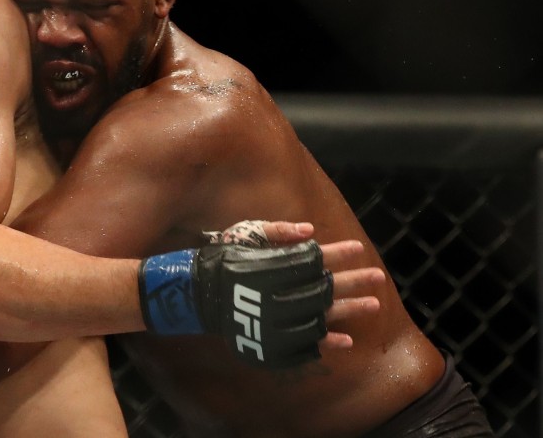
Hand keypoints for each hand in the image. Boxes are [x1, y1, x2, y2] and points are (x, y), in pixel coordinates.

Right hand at [209, 222, 383, 350]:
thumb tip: (310, 230)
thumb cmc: (225, 260)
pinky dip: (326, 342)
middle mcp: (277, 297)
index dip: (338, 254)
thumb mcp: (245, 235)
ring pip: (321, 317)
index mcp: (272, 269)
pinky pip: (304, 345)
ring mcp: (276, 323)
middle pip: (323, 289)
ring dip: (349, 310)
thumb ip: (276, 232)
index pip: (313, 260)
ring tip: (374, 304)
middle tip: (377, 276)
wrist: (199, 295)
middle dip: (352, 281)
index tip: (358, 248)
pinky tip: (346, 339)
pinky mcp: (272, 342)